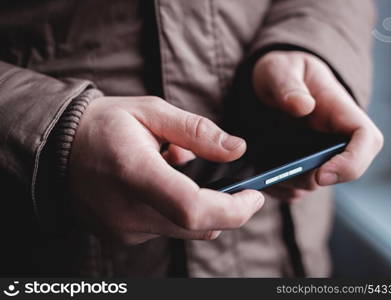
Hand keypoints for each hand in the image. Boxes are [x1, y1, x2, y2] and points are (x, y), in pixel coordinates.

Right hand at [69, 96, 264, 244]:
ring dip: (200, 207)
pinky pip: (166, 230)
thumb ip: (197, 131)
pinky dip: (178, 212)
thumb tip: (237, 150)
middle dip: (227, 208)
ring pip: (185, 230)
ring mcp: (123, 229)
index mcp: (134, 173)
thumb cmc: (104, 125)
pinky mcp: (122, 236)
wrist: (57, 149)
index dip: (234, 209)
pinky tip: (163, 186)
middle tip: (236, 185)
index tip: (256, 196)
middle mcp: (128, 211)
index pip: (193, 209)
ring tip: (182, 174)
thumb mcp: (151, 112)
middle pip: (197, 226)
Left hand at [252, 51, 382, 201]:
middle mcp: (336, 135)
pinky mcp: (303, 163)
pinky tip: (265, 179)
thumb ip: (288, 86)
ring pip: (318, 182)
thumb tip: (303, 106)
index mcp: (340, 110)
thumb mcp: (279, 70)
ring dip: (294, 184)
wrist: (270, 82)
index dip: (353, 162)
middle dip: (313, 179)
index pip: (367, 139)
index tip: (322, 174)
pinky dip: (282, 189)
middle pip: (343, 169)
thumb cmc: (281, 72)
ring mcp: (320, 152)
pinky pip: (298, 186)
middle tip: (282, 173)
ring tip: (267, 173)